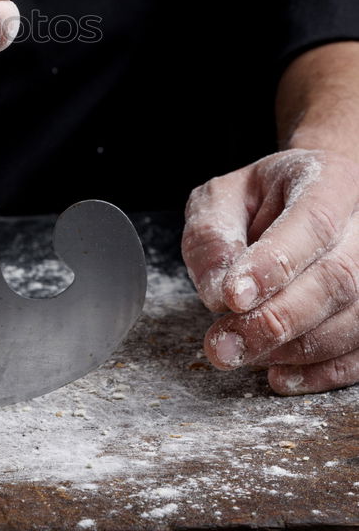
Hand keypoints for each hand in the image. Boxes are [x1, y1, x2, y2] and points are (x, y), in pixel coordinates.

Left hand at [182, 148, 358, 393]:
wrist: (305, 203)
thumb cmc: (259, 200)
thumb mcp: (220, 200)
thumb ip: (212, 237)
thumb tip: (217, 294)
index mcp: (329, 182)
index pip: (312, 223)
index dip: (274, 264)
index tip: (232, 297)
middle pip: (339, 277)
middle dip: (277, 319)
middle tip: (224, 344)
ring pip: (356, 321)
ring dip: (294, 348)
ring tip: (241, 353)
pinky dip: (320, 372)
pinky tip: (278, 375)